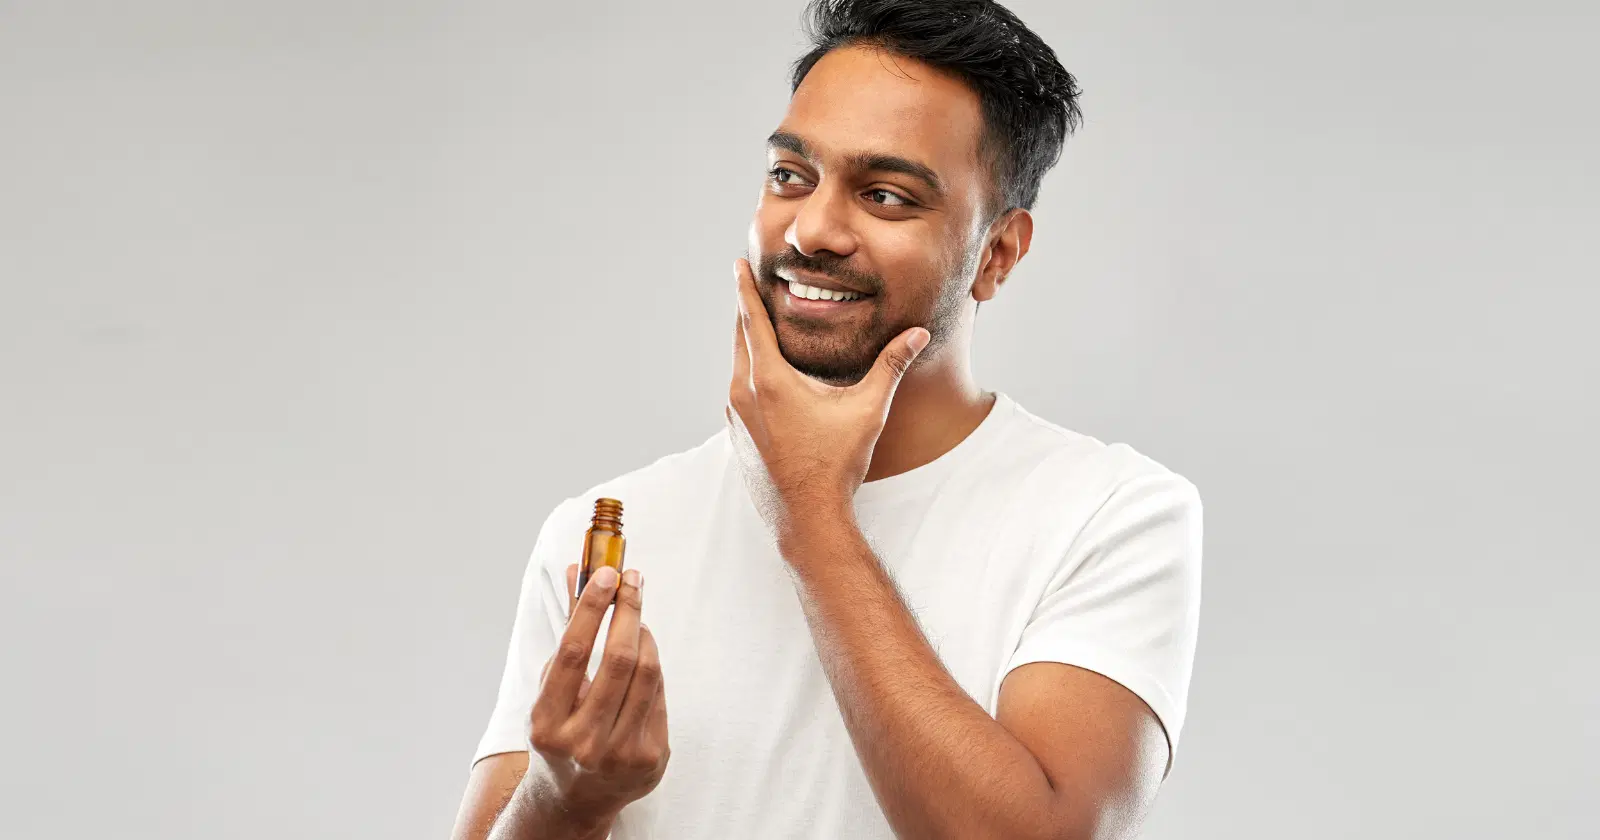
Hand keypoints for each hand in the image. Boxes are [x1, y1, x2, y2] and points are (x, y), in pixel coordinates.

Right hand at [524, 562, 669, 826]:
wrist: (576, 796)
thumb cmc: (561, 731)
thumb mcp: (551, 690)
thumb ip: (567, 634)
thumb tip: (576, 571)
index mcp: (547, 724)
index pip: (573, 653)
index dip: (592, 608)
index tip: (606, 573)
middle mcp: (583, 743)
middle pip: (618, 660)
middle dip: (628, 611)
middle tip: (632, 580)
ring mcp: (620, 754)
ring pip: (647, 673)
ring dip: (644, 634)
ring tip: (636, 618)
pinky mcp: (651, 758)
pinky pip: (659, 694)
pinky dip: (651, 667)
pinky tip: (643, 657)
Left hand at [726, 257, 929, 537]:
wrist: (807, 518)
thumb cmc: (836, 464)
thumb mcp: (867, 410)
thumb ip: (891, 366)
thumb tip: (919, 333)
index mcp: (770, 379)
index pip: (752, 319)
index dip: (745, 289)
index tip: (737, 264)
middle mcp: (744, 392)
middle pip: (740, 338)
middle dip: (747, 311)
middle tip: (750, 286)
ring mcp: (735, 416)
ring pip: (737, 365)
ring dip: (748, 344)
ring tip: (760, 328)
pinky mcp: (737, 435)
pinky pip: (738, 390)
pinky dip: (748, 373)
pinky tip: (766, 378)